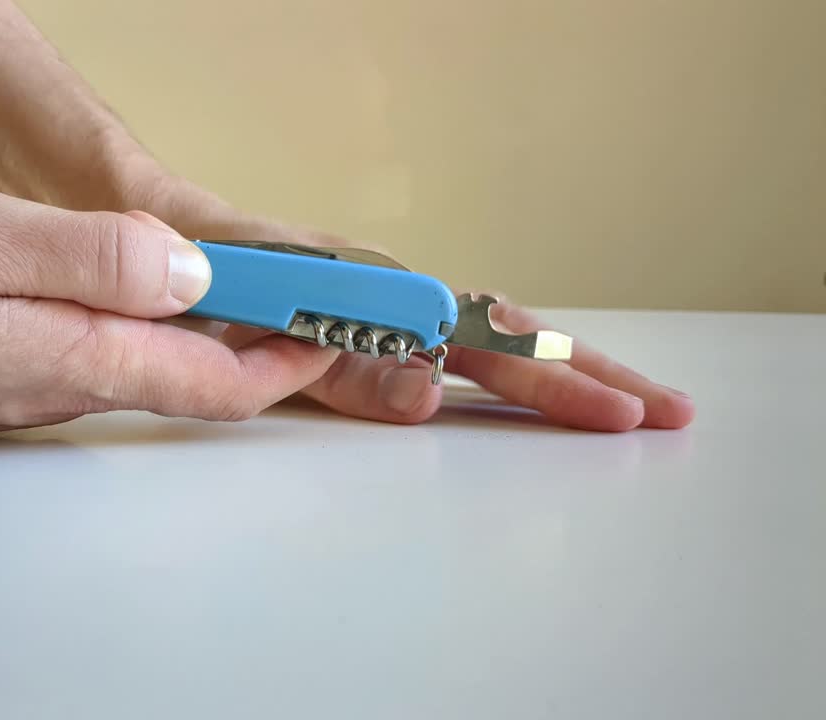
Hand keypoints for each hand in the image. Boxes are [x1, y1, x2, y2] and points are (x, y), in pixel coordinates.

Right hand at [0, 182, 341, 453]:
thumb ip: (88, 256)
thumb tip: (189, 272)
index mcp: (66, 356)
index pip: (213, 375)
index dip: (290, 352)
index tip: (348, 325)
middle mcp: (54, 389)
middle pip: (190, 381)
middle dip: (268, 357)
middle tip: (322, 323)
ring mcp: (18, 392)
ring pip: (143, 371)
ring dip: (213, 348)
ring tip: (258, 314)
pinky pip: (91, 363)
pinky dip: (145, 338)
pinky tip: (141, 310)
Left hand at [117, 172, 695, 431]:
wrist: (162, 226)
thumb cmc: (203, 269)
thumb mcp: (258, 320)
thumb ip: (335, 358)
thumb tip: (432, 385)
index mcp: (372, 293)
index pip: (483, 339)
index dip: (551, 376)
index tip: (608, 411)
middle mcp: (391, 295)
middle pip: (506, 335)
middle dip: (585, 375)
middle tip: (662, 413)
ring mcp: (383, 307)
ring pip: (487, 337)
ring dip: (560, 370)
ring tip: (627, 402)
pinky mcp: (369, 322)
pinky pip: (450, 341)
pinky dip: (507, 362)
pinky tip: (541, 383)